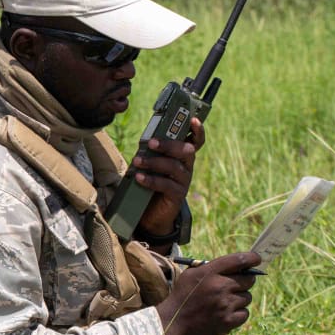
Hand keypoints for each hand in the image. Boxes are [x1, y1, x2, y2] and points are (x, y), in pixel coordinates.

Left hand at [132, 117, 203, 242]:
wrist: (150, 214)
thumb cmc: (150, 184)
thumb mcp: (151, 165)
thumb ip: (151, 153)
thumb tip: (143, 142)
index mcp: (182, 157)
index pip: (196, 142)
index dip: (198, 131)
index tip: (194, 120)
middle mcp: (186, 167)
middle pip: (186, 151)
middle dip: (169, 145)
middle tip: (150, 143)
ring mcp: (183, 181)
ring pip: (174, 167)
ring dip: (154, 162)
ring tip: (137, 161)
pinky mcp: (177, 196)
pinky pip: (167, 185)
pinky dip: (152, 180)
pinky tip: (139, 178)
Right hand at [155, 250, 259, 334]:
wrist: (173, 324)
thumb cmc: (181, 298)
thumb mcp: (190, 275)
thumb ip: (210, 268)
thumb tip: (234, 266)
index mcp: (209, 272)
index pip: (238, 260)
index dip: (252, 258)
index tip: (257, 259)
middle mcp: (220, 286)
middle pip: (249, 280)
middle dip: (245, 281)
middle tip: (237, 285)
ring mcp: (225, 305)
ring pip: (247, 297)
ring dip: (240, 299)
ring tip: (225, 303)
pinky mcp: (228, 321)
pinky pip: (245, 313)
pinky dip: (238, 314)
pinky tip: (226, 313)